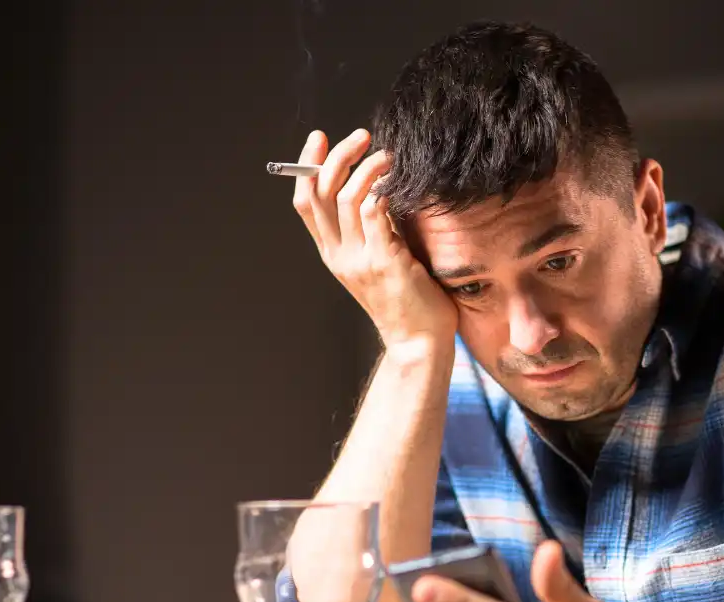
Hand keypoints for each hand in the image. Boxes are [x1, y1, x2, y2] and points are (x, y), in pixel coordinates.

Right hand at [292, 129, 457, 350]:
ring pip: (349, 197)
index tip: (319, 137)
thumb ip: (371, 229)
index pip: (305, 201)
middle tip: (361, 136)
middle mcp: (339, 256)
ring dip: (368, 167)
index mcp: (332, 254)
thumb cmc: (406, 299)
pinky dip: (383, 189)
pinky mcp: (386, 262)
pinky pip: (376, 213)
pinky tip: (398, 180)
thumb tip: (377, 186)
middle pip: (321, 192)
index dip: (307, 165)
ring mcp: (360, 260)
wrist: (418, 342)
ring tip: (389, 155)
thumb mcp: (378, 259)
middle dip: (337, 155)